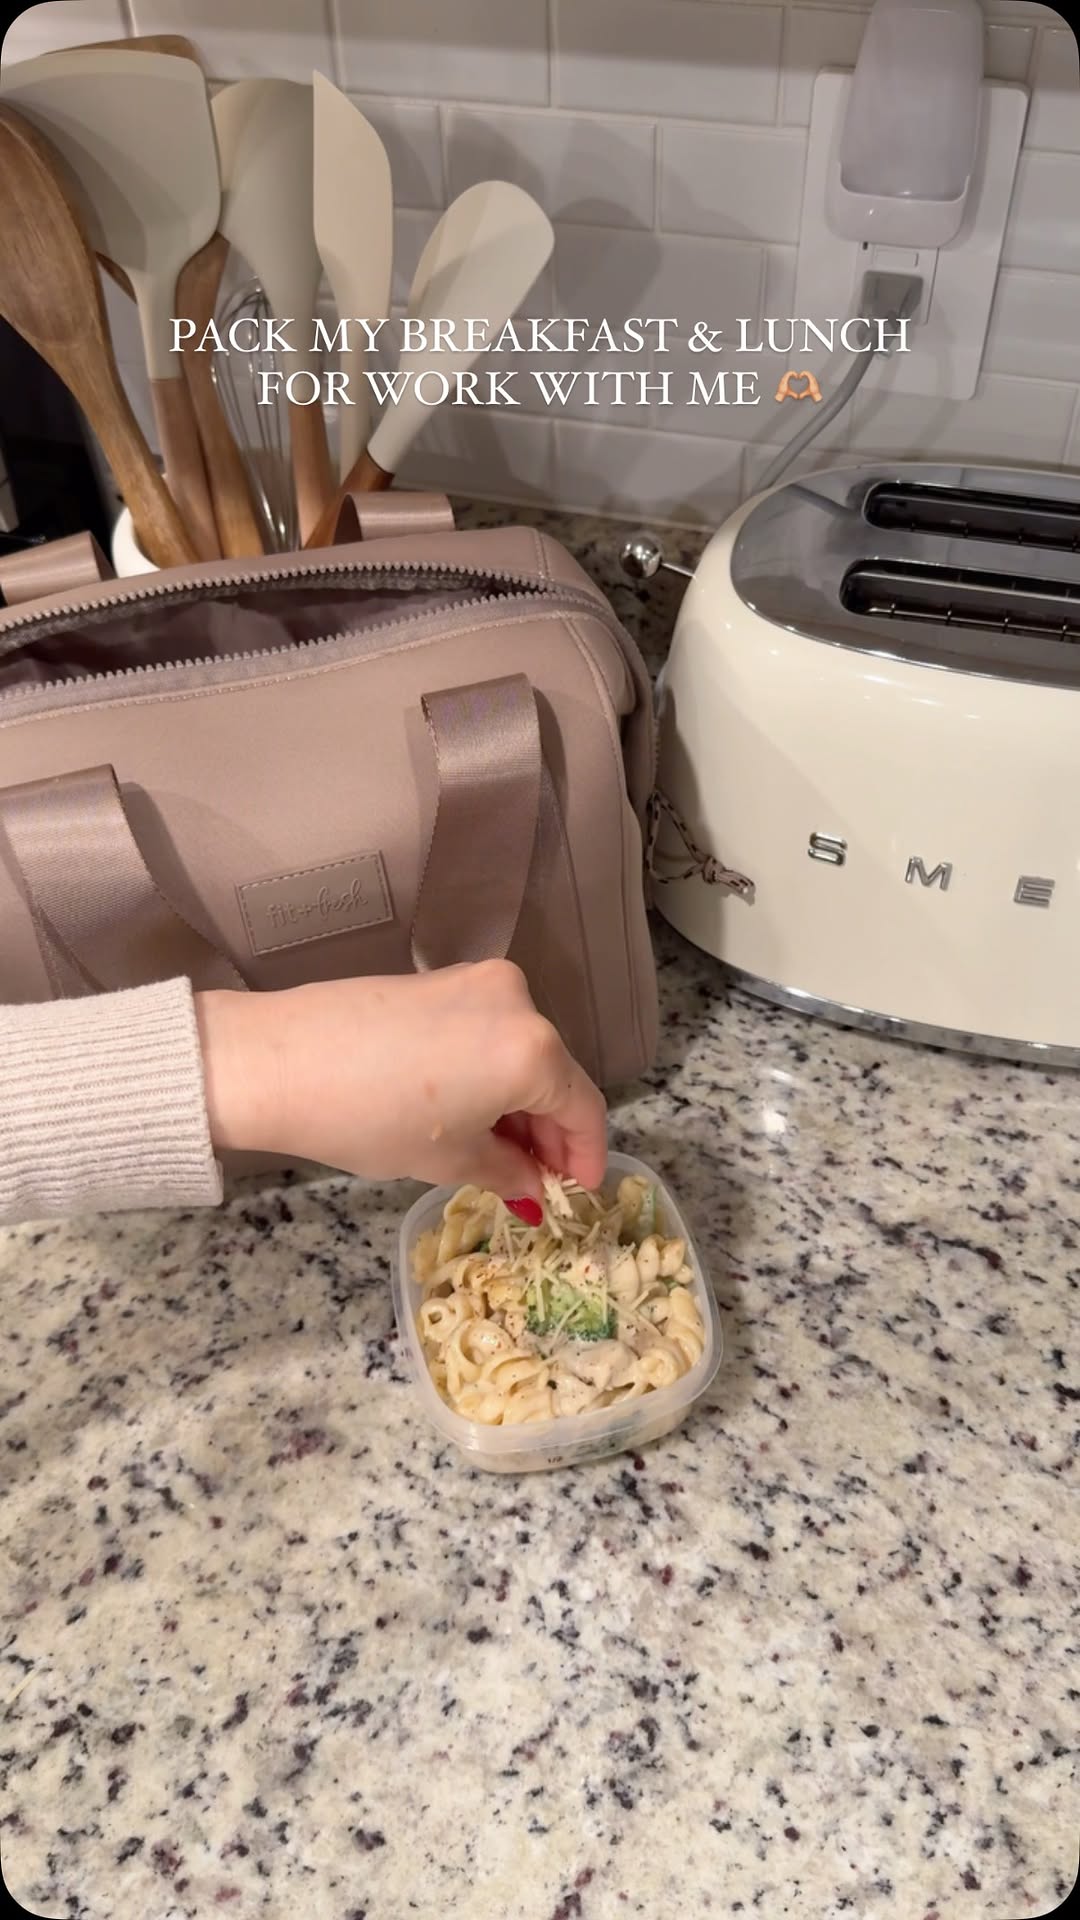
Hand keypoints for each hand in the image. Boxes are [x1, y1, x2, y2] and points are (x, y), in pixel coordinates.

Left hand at [195, 960, 606, 1201]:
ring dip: (518, 1105)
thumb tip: (532, 1185)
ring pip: (521, 1054)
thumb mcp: (446, 1158)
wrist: (279, 1061)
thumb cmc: (368, 1117)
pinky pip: (487, 1033)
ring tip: (496, 1155)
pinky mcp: (442, 979)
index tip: (576, 1194)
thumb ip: (507, 1172)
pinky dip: (489, 1074)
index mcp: (533, 1050)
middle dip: (549, 1134)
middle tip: (535, 1183)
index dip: (585, 1158)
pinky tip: (467, 1112)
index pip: (583, 1108)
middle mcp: (519, 1003)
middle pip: (555, 1076)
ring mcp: (478, 982)